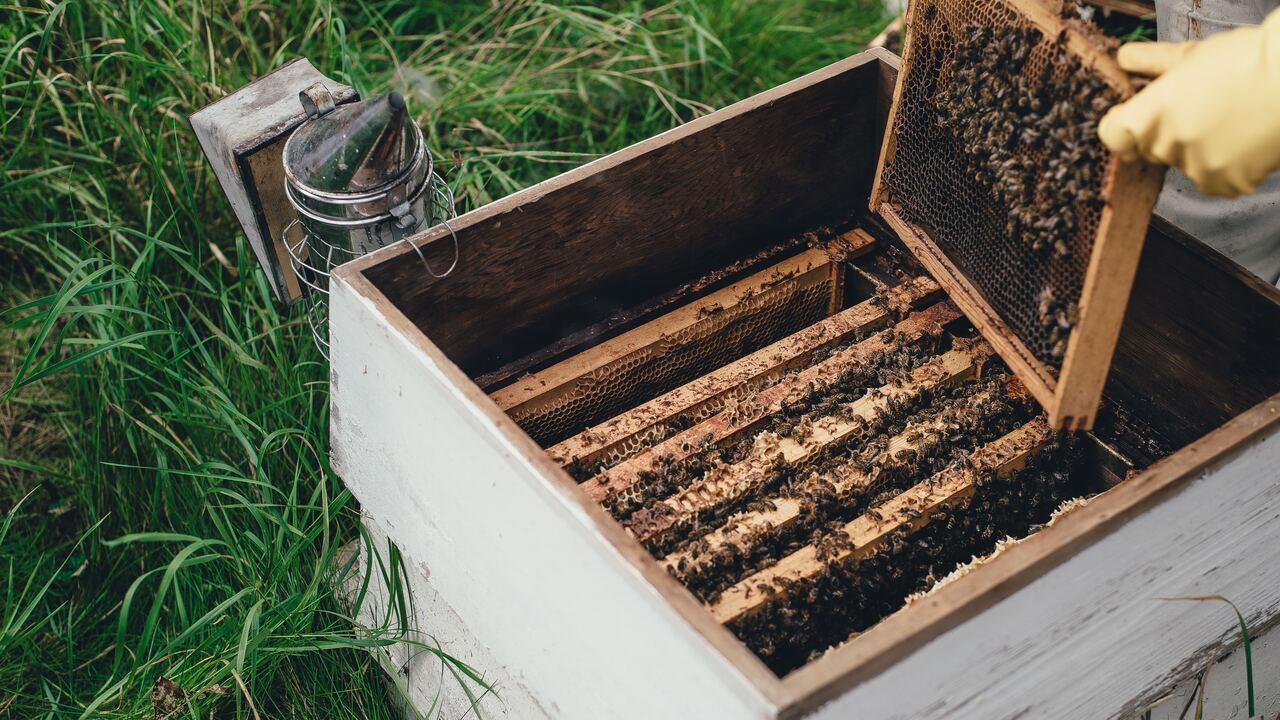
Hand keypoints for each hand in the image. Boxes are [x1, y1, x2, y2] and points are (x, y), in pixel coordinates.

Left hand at [1097, 10, 1279, 196]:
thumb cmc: (1248, 61)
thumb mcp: (1193, 56)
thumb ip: (1152, 62)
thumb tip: (1125, 56)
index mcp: (1147, 117)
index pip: (1113, 136)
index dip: (1122, 125)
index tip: (1135, 117)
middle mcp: (1164, 147)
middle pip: (1151, 149)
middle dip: (1168, 134)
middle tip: (1200, 112)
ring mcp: (1194, 168)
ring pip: (1185, 163)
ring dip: (1200, 149)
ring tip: (1231, 122)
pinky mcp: (1224, 183)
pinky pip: (1215, 179)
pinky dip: (1227, 166)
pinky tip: (1244, 141)